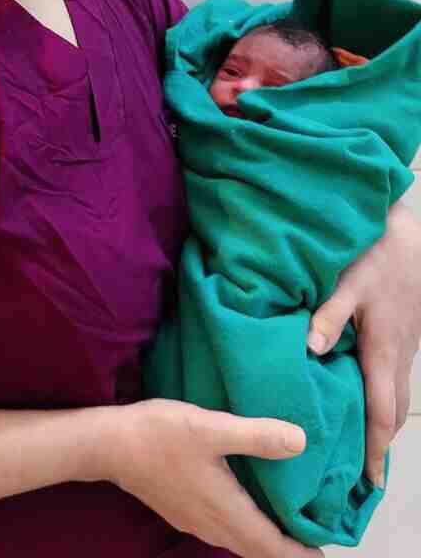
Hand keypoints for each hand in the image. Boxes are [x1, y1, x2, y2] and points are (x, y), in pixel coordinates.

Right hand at [103, 398, 322, 557]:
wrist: (109, 445)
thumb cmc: (160, 435)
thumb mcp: (210, 428)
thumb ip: (256, 435)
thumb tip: (302, 441)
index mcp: (226, 511)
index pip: (273, 548)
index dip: (301, 555)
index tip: (325, 555)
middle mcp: (213, 525)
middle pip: (258, 550)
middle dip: (287, 551)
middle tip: (314, 540)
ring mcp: (195, 521)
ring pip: (240, 541)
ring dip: (266, 539)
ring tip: (288, 524)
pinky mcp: (182, 511)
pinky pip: (224, 530)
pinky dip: (246, 528)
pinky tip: (246, 505)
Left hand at [307, 198, 420, 486]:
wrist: (415, 240)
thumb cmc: (379, 257)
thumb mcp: (350, 282)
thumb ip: (330, 314)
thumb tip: (310, 348)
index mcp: (383, 352)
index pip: (381, 412)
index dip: (375, 448)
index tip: (371, 481)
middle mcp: (399, 357)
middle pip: (392, 412)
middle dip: (380, 445)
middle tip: (365, 477)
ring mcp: (405, 348)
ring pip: (397, 396)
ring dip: (383, 423)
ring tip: (366, 448)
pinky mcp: (403, 336)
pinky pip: (397, 379)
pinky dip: (386, 399)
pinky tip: (370, 399)